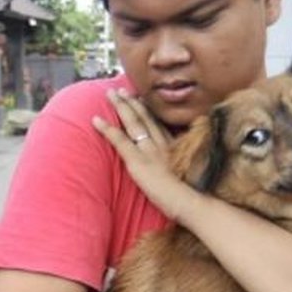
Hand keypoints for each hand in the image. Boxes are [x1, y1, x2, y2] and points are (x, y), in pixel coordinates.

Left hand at [91, 89, 201, 223]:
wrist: (191, 201)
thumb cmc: (195, 195)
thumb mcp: (195, 176)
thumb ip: (188, 168)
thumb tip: (187, 170)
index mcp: (175, 148)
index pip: (159, 125)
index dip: (149, 111)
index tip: (142, 99)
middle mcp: (162, 145)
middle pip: (146, 118)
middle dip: (134, 102)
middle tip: (123, 90)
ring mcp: (149, 151)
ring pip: (133, 122)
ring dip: (121, 106)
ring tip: (110, 94)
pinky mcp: (138, 161)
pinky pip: (120, 141)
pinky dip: (107, 129)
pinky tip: (95, 120)